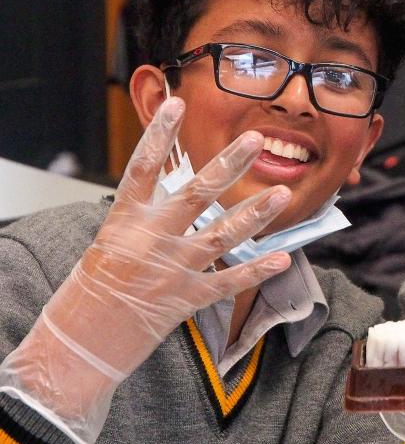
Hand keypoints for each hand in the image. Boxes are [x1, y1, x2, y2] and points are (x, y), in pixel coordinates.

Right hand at [0, 97, 292, 443]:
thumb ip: (148, 215)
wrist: (81, 340)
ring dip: (256, 212)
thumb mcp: (111, 240)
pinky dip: (257, 270)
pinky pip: (229, 281)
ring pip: (223, 234)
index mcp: (125, 219)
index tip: (178, 103)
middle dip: (229, 164)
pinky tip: (283, 257)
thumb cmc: (95, 286)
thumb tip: (184, 188)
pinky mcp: (187, 297)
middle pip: (197, 193)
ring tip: (283, 192)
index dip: (160, 134)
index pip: (144, 167)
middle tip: (255, 139)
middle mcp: (152, 239)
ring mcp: (173, 268)